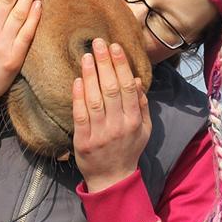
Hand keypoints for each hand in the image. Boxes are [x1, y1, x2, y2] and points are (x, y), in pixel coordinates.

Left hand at [72, 38, 151, 192]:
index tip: (115, 46)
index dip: (121, 65)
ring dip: (91, 75)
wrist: (112, 179)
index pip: (128, 87)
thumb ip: (141, 105)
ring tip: (87, 56)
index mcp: (134, 121)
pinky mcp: (83, 141)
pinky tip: (77, 80)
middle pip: (112, 89)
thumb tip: (137, 80)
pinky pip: (80, 115)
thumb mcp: (144, 129)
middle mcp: (119, 125)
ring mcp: (100, 133)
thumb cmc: (128, 149)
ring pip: (95, 99)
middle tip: (98, 42)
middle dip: (105, 63)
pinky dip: (78, 97)